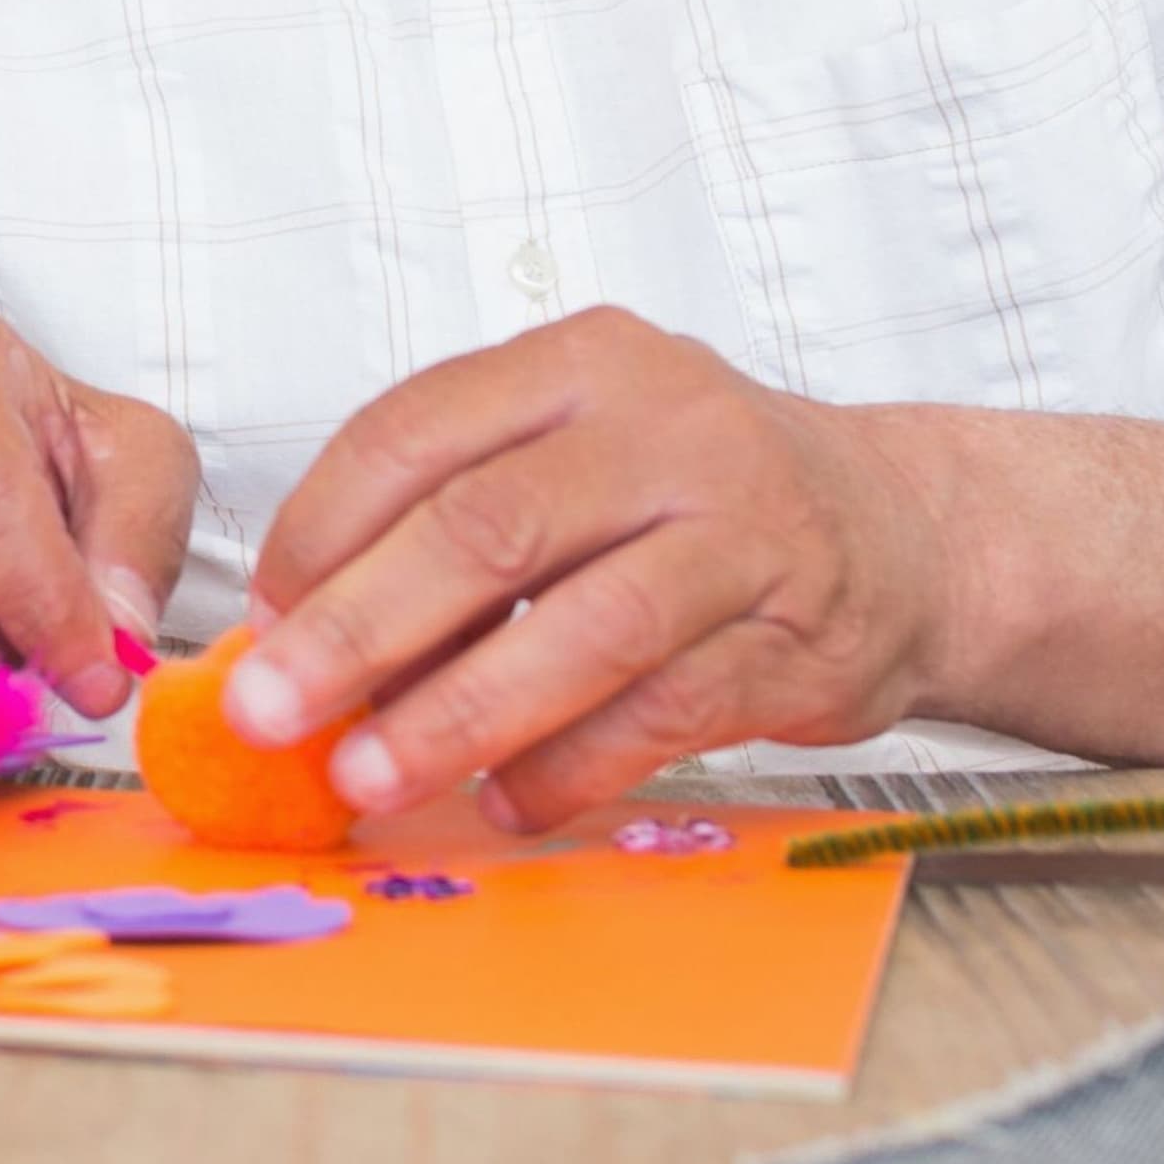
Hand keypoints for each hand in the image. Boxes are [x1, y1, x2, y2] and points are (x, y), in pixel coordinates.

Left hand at [227, 308, 945, 826]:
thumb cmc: (691, 495)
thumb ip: (446, 518)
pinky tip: (504, 801)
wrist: (904, 531)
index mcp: (580, 363)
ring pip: (583, 630)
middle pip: (486, 530)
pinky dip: (570, 767)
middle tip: (271, 713)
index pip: (414, 433)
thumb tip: (294, 636)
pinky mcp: (798, 639)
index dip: (320, 531)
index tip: (258, 618)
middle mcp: (667, 429)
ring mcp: (743, 531)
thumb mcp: (572, 454)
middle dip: (360, 631)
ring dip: (458, 716)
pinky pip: (664, 714)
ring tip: (367, 779)